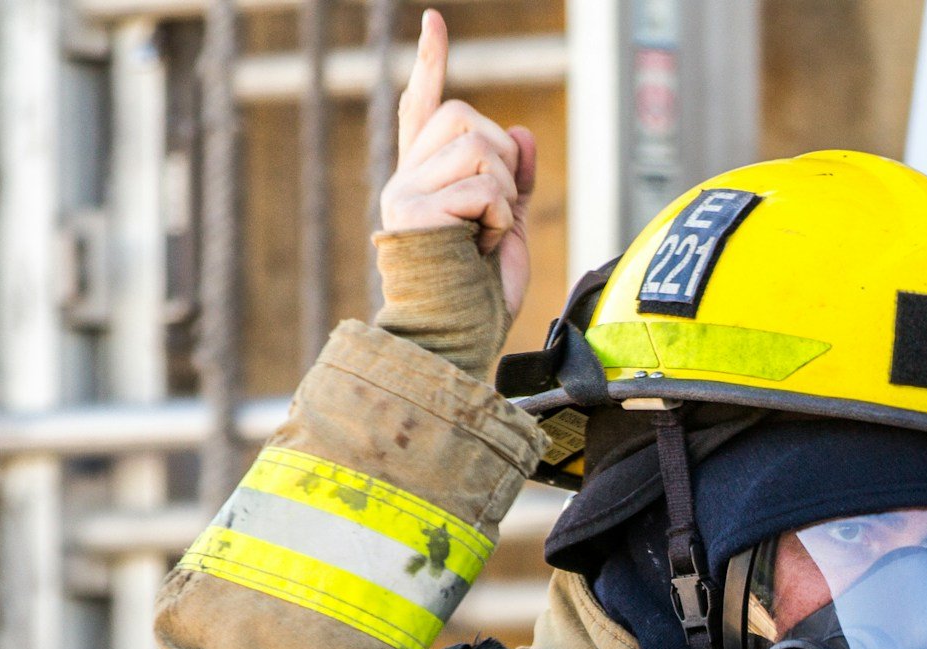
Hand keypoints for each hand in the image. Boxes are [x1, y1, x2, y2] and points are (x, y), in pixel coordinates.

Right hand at [377, 9, 538, 318]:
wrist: (459, 339)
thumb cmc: (480, 296)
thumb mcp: (509, 228)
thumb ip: (515, 181)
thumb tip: (521, 131)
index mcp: (426, 178)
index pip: (423, 106)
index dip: (429, 63)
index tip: (434, 21)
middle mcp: (407, 178)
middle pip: (466, 119)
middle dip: (503, 160)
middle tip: (498, 213)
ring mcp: (406, 192)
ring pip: (479, 148)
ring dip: (504, 194)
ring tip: (487, 236)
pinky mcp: (414, 210)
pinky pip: (483, 188)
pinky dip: (500, 220)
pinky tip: (481, 247)